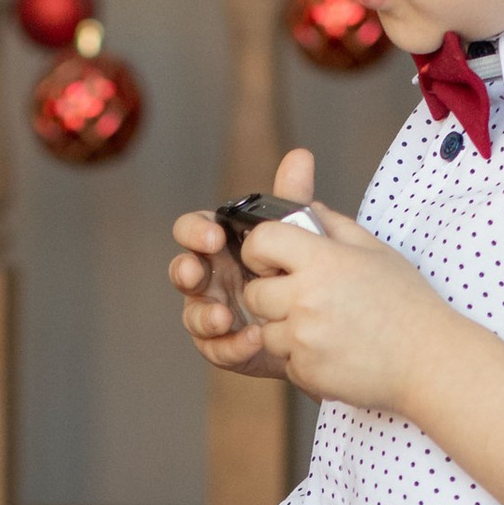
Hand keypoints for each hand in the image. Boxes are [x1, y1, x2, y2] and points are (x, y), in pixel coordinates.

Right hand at [165, 147, 324, 377]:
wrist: (322, 320)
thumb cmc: (295, 269)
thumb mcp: (297, 234)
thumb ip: (291, 199)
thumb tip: (301, 155)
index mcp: (218, 246)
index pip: (192, 230)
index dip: (194, 230)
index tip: (212, 235)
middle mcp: (209, 278)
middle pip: (181, 271)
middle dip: (184, 271)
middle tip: (196, 272)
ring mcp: (213, 312)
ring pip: (192, 315)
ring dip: (204, 315)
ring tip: (223, 316)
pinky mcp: (226, 346)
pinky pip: (217, 349)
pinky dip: (232, 345)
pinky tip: (253, 338)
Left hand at [231, 195, 446, 416]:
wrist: (429, 361)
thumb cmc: (407, 304)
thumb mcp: (375, 252)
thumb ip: (335, 226)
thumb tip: (306, 208)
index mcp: (324, 261)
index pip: (262, 241)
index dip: (261, 249)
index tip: (273, 260)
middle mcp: (307, 299)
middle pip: (254, 293)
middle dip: (271, 295)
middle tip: (303, 299)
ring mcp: (304, 339)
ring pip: (267, 332)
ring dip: (287, 331)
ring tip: (328, 328)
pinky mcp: (306, 372)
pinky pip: (286, 362)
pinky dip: (304, 359)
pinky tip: (336, 351)